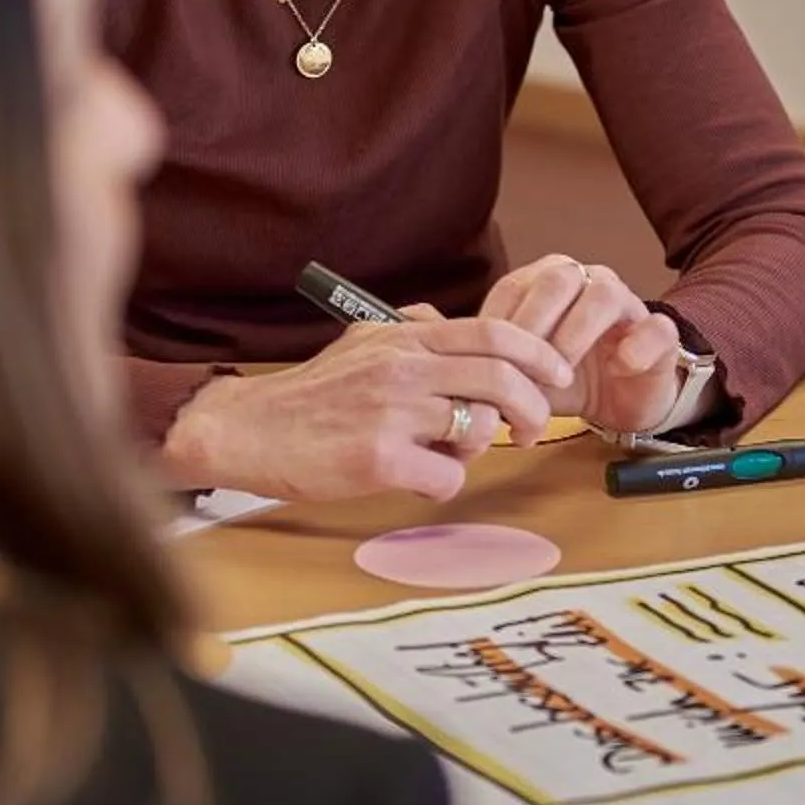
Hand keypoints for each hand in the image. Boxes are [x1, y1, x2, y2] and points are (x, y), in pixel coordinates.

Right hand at [165, 316, 571, 501]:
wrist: (247, 429)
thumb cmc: (308, 394)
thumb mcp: (360, 341)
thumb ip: (407, 329)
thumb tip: (444, 320)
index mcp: (405, 338)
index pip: (495, 332)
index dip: (539, 354)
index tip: (557, 376)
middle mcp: (404, 368)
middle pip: (503, 382)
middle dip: (534, 410)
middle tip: (530, 431)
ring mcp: (392, 414)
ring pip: (479, 431)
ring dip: (475, 449)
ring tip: (444, 453)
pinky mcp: (378, 460)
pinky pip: (446, 477)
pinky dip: (440, 484)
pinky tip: (412, 479)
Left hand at [480, 254, 683, 431]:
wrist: (621, 402)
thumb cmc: (565, 382)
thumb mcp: (521, 375)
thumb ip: (491, 362)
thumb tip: (447, 358)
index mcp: (547, 284)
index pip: (514, 286)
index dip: (498, 325)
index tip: (488, 366)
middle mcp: (587, 282)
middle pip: (557, 280)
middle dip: (533, 326)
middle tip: (522, 371)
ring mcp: (628, 304)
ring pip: (604, 294)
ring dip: (576, 332)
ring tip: (563, 372)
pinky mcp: (662, 334)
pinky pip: (656, 328)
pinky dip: (637, 347)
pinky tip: (619, 368)